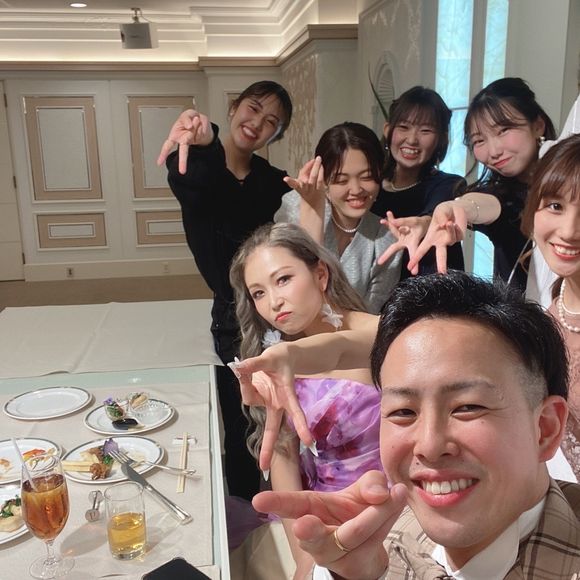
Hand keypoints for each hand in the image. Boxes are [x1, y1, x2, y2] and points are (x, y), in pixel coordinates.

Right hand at [157, 108, 212, 173]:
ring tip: (196, 120)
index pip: (167, 145)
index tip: (159, 162)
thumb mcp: (187, 114)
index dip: (163, 154)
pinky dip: (203, 124)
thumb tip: (188, 126)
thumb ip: (186, 118)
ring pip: (197, 138)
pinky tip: (200, 124)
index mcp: (176, 135)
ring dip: (197, 128)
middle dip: (183, 161)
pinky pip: (203, 131)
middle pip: (182, 151)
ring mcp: (193, 141)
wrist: (202, 121)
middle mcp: (184, 140)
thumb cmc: (190, 118)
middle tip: (182, 171)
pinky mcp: (200, 139)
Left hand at [232, 346, 312, 470]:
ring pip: (250, 398)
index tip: (309, 441)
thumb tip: (238, 369)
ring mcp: (266, 401)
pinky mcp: (258, 397)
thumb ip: (254, 364)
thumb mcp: (269, 357)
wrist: (282, 356)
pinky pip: (246, 392)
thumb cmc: (281, 358)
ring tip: (247, 367)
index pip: (295, 411)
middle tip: (264, 467)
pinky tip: (244, 371)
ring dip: (246, 383)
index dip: (301, 425)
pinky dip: (244, 381)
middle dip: (267, 447)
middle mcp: (277, 403)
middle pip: (272, 428)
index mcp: (287, 394)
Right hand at [253, 471, 407, 579]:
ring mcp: (339, 554)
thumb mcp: (359, 491)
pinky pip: (376, 540)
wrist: (369, 547)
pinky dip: (389, 516)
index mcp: (310, 512)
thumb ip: (369, 483)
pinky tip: (398, 497)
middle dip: (309, 531)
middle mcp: (319, 538)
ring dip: (372, 514)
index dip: (275, 503)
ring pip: (354, 534)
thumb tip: (380, 490)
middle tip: (302, 525)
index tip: (259, 501)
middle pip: (315, 537)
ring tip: (389, 493)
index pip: (290, 506)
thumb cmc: (355, 512)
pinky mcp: (361, 563)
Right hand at [284, 156, 325, 207]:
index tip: (310, 162)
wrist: (312, 214)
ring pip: (312, 177)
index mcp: (300, 188)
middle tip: (315, 158)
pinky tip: (322, 168)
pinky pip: (319, 182)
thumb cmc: (310, 201)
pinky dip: (320, 174)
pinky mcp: (318, 193)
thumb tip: (313, 168)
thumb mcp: (306, 190)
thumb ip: (308, 180)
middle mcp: (304, 188)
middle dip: (309, 166)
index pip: (301, 174)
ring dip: (316, 167)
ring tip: (319, 160)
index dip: (306, 167)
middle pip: (304, 174)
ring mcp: (311, 190)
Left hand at [377, 212, 430, 274]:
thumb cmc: (422, 224)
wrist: (423, 222)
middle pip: (395, 248)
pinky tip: (388, 213)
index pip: (413, 253)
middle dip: (387, 254)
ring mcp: (401, 237)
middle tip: (380, 262)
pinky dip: (390, 219)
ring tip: (383, 221)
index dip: (415, 263)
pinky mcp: (399, 231)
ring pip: (393, 231)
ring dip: (389, 225)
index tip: (414, 272)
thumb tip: (392, 222)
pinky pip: (393, 225)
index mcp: (413, 243)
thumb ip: (403, 222)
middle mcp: (405, 242)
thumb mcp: (415, 222)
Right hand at [407, 201, 467, 273]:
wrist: (456, 208)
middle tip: (442, 272)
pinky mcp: (459, 237)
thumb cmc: (443, 211)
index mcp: (430, 238)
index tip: (409, 267)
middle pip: (441, 255)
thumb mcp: (439, 211)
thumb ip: (440, 216)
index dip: (415, 259)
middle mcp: (439, 241)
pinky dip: (455, 228)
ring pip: (451, 240)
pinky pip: (458, 235)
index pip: (421, 250)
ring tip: (448, 222)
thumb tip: (443, 224)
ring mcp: (450, 240)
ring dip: (449, 231)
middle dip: (441, 264)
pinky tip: (454, 223)